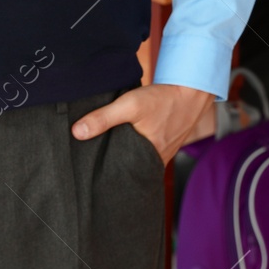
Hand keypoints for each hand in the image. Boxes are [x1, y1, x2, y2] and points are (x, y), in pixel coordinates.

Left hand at [72, 83, 210, 164]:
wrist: (192, 91)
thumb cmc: (163, 99)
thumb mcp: (130, 105)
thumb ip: (104, 118)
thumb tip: (77, 132)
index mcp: (146, 160)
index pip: (119, 176)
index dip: (103, 175)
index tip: (87, 172)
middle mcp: (155, 163)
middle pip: (127, 170)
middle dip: (112, 167)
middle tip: (91, 162)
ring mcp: (161, 156)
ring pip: (136, 162)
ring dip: (124, 157)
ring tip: (105, 152)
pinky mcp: (164, 147)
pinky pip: (145, 154)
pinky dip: (135, 150)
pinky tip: (126, 142)